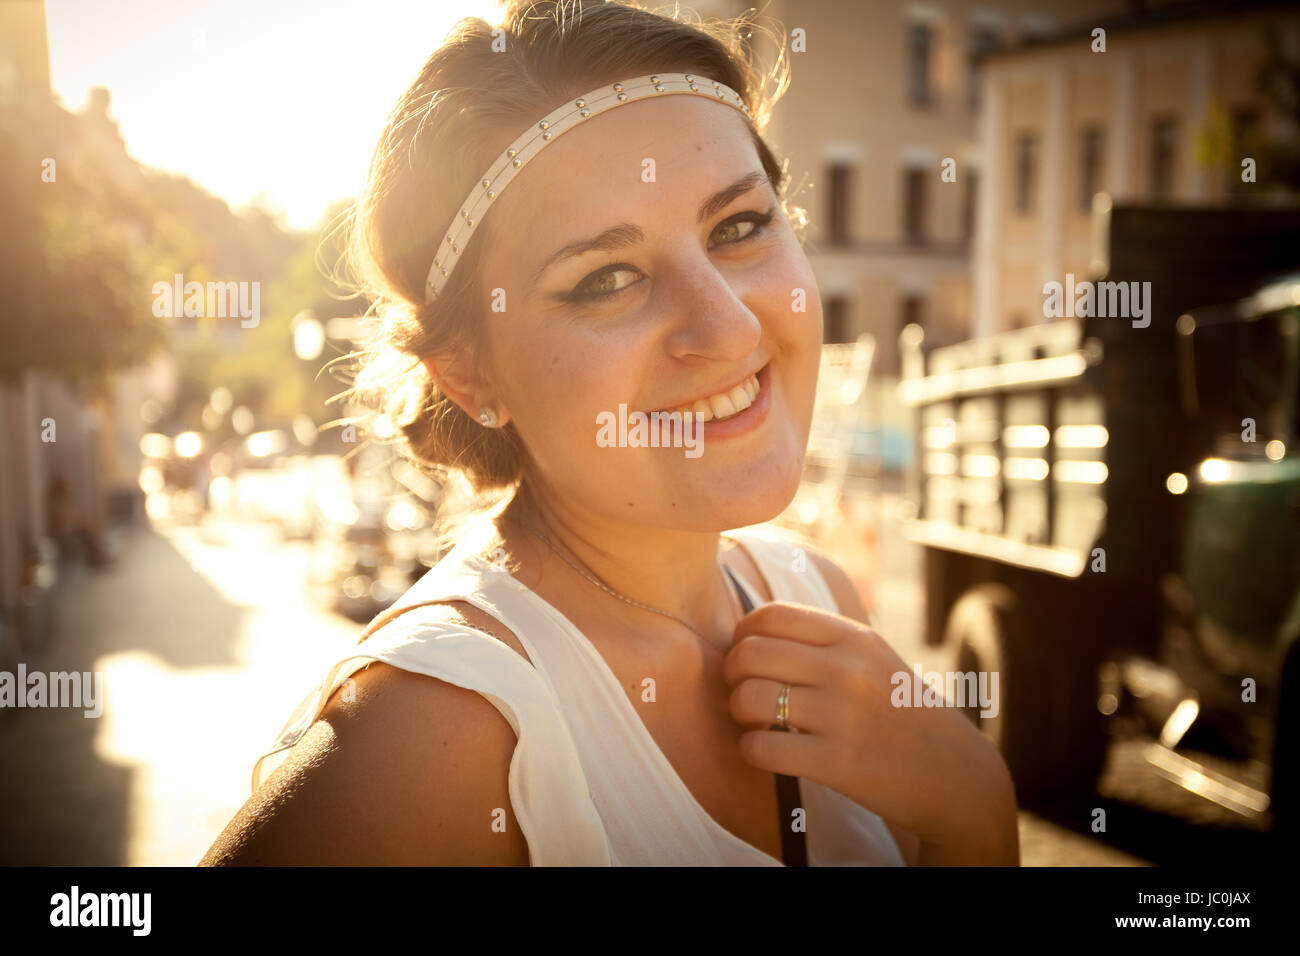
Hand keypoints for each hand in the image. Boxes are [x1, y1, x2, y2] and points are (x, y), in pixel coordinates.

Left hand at [722, 601, 1018, 864]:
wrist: (955, 773)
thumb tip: (750, 630)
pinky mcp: (838, 762)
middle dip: (732, 675)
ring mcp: (843, 715)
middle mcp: (848, 669)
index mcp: (854, 637)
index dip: (743, 635)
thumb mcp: (873, 659)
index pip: (770, 615)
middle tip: (743, 692)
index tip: (748, 657)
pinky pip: (761, 747)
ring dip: (739, 713)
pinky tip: (768, 752)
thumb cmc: (899, 711)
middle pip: (749, 653)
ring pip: (747, 698)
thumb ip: (821, 641)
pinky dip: (751, 750)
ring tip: (755, 723)